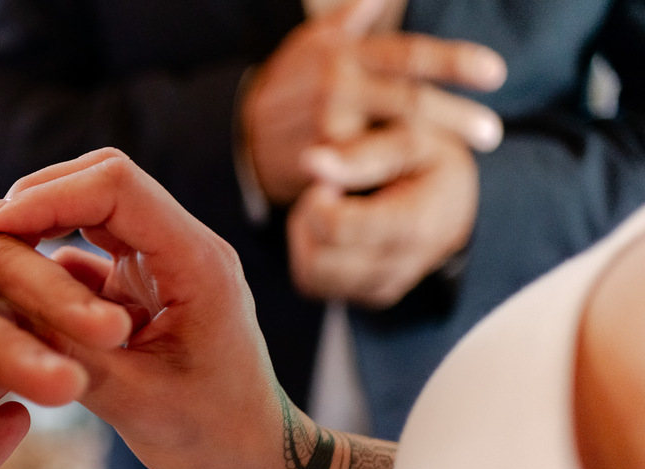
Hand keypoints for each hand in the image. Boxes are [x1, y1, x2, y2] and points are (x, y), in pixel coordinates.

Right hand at [0, 149, 284, 468]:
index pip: (116, 186)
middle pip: (102, 181)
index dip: (46, 195)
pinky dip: (48, 258)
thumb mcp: (136, 402)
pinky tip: (12, 284)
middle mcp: (182, 248)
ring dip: (40, 224)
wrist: (251, 458)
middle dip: (37, 199)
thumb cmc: (212, 437)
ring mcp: (162, 263)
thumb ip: (72, 351)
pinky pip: (89, 249)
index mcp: (197, 262)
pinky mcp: (142, 286)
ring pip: (92, 208)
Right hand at [242, 0, 504, 205]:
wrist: (240, 132)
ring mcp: (326, 127)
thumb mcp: (312, 43)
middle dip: (455, 118)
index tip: (496, 74)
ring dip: (430, 150)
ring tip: (463, 162)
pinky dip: (396, 176)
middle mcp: (336, 87)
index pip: (408, 54)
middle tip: (492, 134)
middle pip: (408, 102)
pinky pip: (367, 171)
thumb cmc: (288, 83)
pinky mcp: (320, 163)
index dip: (454, 61)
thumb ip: (352, 19)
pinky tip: (422, 181)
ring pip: (391, 139)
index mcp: (343, 52)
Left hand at [287, 122, 478, 307]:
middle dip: (309, 220)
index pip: (336, 228)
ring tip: (332, 208)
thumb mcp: (411, 135)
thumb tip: (311, 162)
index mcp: (415, 224)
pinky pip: (316, 284)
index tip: (330, 178)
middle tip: (329, 191)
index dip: (318, 200)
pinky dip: (314, 255)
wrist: (456, 196)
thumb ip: (362, 150)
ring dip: (307, 239)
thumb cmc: (431, 159)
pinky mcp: (373, 295)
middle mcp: (402, 265)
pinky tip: (337, 229)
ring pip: (310, 276)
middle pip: (317, 259)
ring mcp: (387, 285)